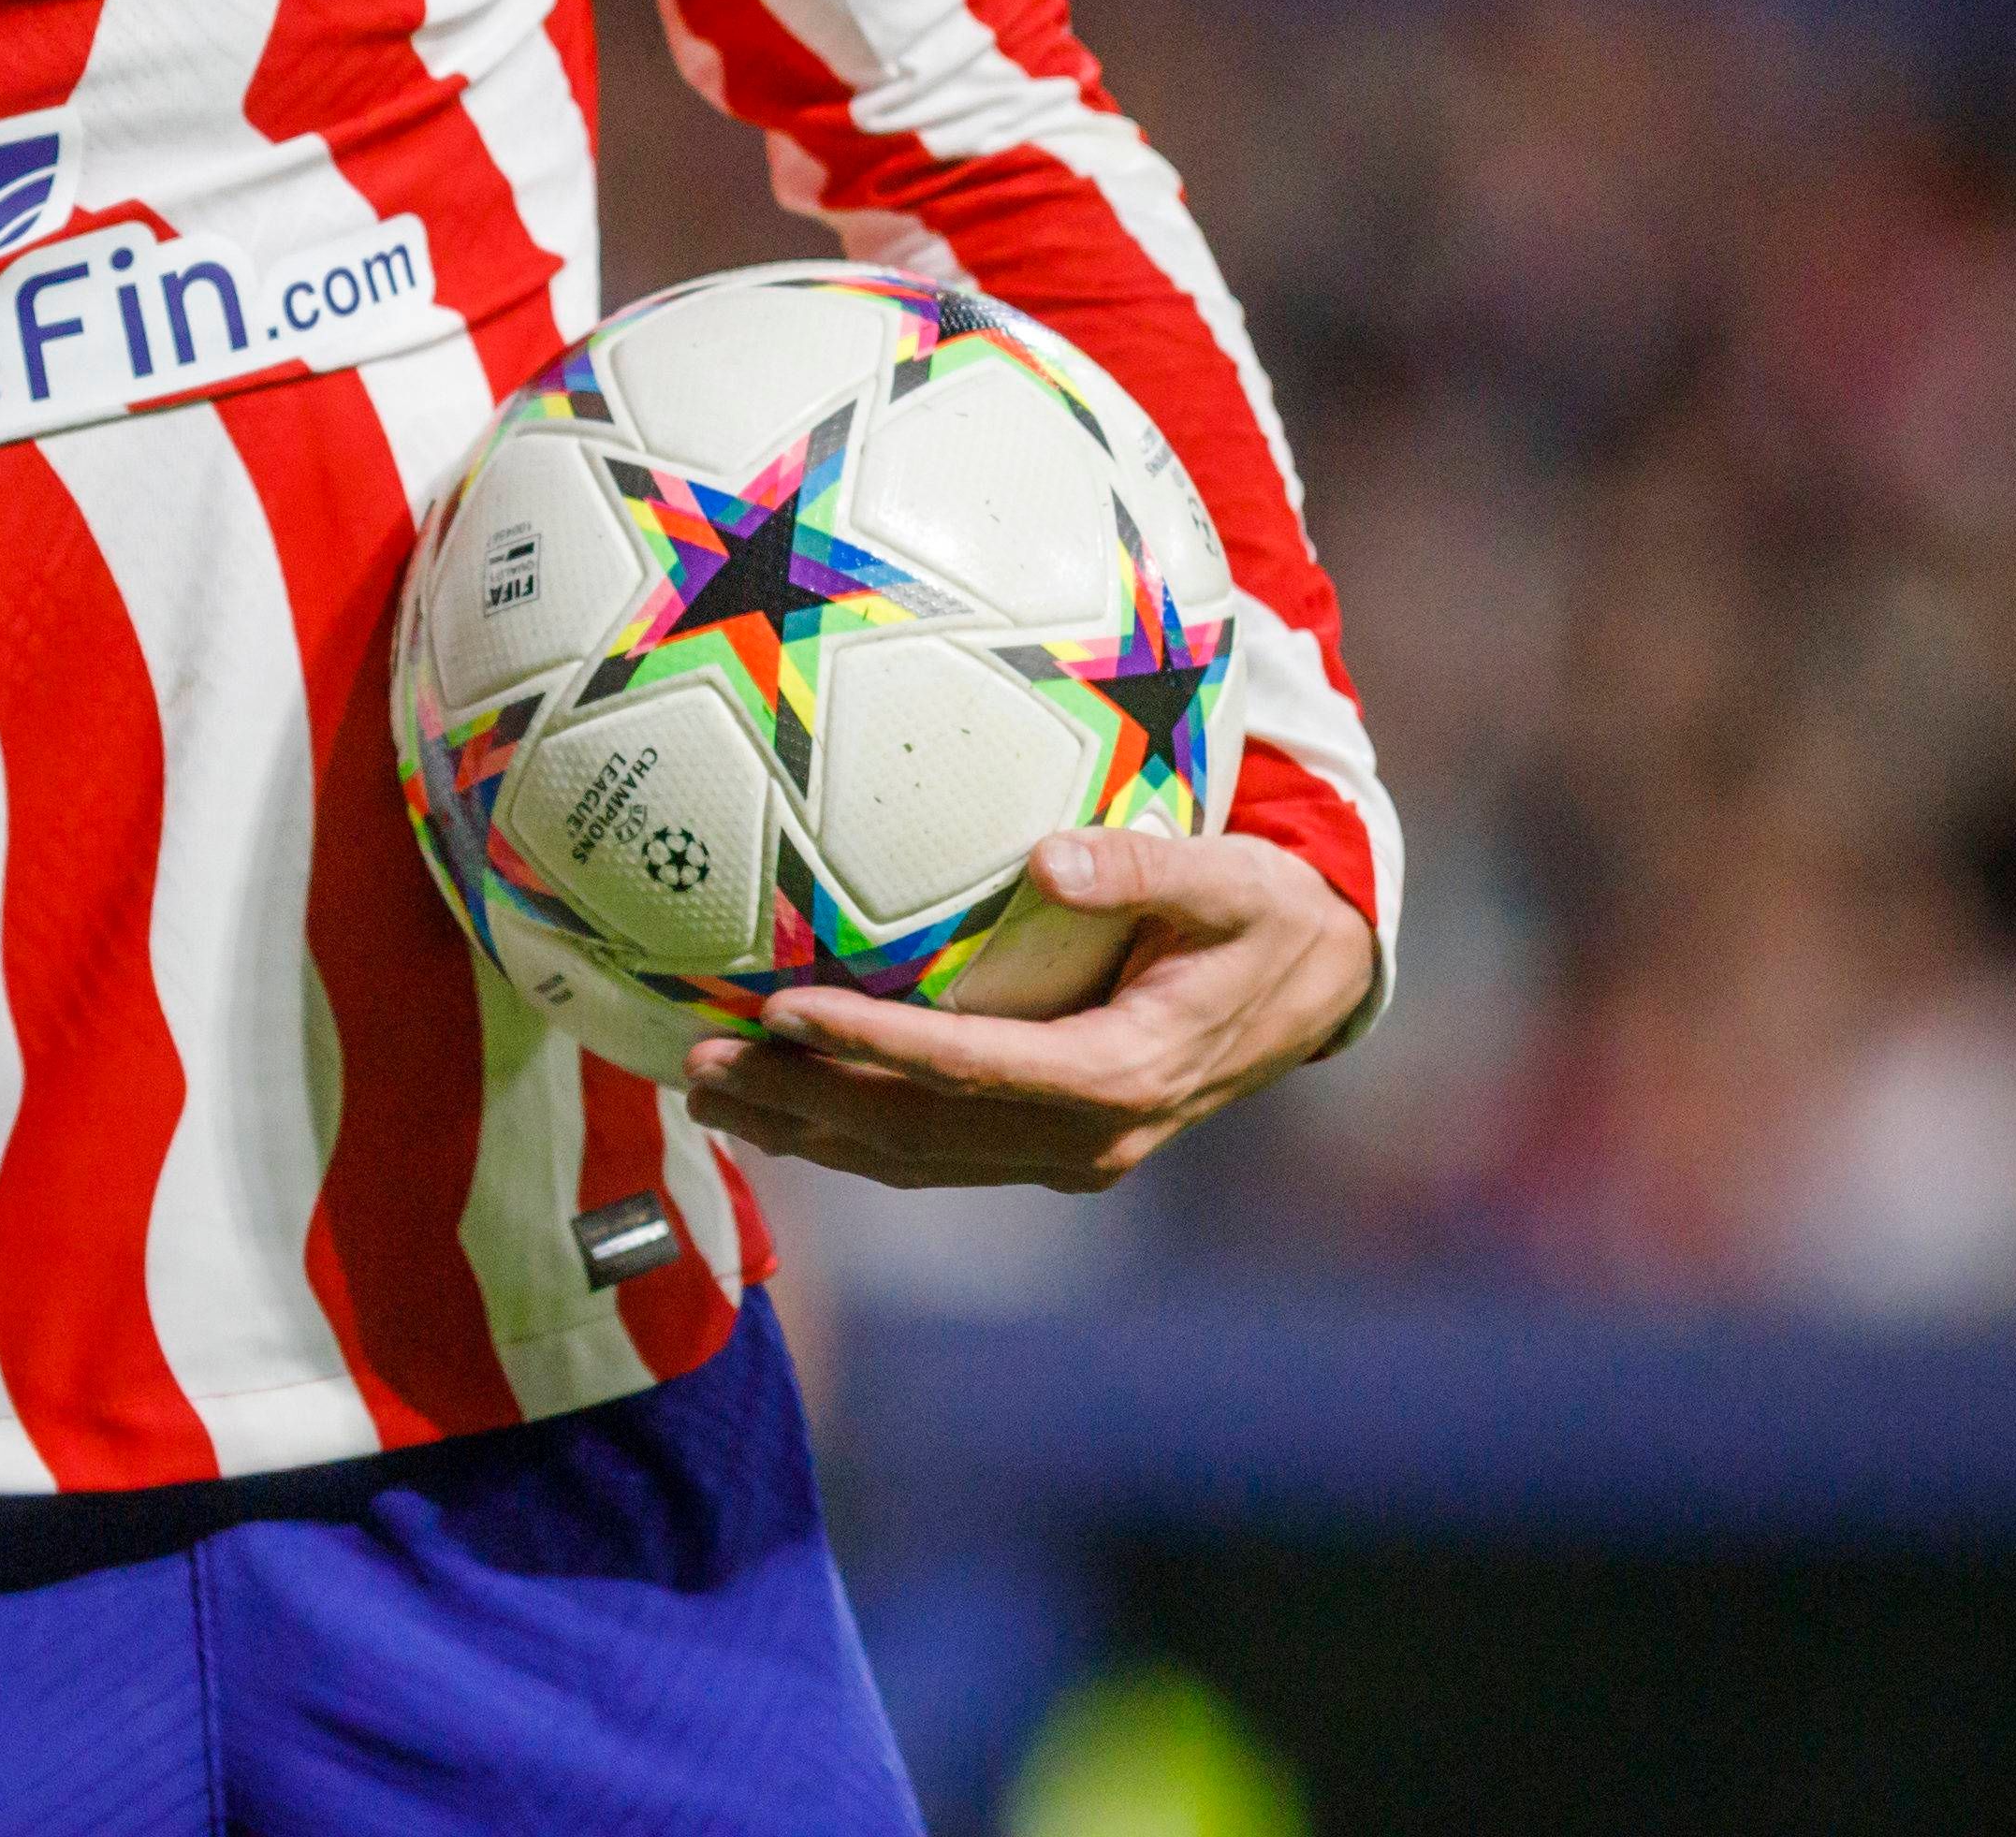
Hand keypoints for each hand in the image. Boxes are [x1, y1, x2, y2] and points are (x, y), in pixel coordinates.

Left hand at [685, 827, 1369, 1191]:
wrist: (1315, 990)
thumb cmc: (1267, 916)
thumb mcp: (1230, 882)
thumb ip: (1145, 868)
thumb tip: (1051, 856)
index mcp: (1122, 1075)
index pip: (970, 1070)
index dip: (872, 1048)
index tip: (785, 1011)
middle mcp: (1087, 1139)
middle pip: (919, 1133)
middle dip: (803, 1104)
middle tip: (700, 1066)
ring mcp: (1067, 1157)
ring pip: (915, 1159)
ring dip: (807, 1133)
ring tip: (707, 1095)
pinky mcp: (1050, 1149)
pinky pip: (935, 1152)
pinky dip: (850, 1135)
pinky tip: (781, 1107)